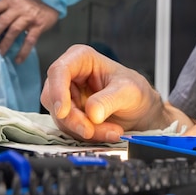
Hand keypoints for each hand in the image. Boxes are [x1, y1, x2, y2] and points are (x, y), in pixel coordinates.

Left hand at [0, 0, 58, 63]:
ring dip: (5, 44)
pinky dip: (23, 51)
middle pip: (3, 21)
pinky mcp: (38, 26)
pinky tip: (18, 60)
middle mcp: (19, 8)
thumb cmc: (30, 2)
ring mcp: (29, 17)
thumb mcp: (16, 0)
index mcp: (11, 0)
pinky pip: (29, 40)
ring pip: (14, 31)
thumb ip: (4, 8)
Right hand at [40, 44, 184, 142]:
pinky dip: (86, 135)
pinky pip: (69, 129)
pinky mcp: (70, 115)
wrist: (140, 111)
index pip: (59, 71)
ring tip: (111, 131)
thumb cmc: (135, 92)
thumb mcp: (128, 92)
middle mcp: (70, 76)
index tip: (63, 112)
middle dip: (73, 119)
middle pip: (55, 98)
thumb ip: (109, 100)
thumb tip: (92, 112)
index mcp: (81, 58)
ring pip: (61, 117)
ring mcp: (67, 97)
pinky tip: (106, 133)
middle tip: (92, 131)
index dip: (57, 91)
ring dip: (83, 129)